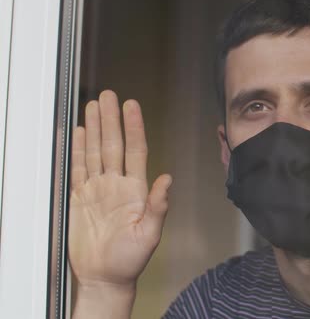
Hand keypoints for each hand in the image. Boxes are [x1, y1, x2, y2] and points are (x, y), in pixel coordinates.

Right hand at [68, 90, 171, 291]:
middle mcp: (117, 184)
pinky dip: (78, 150)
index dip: (134, 127)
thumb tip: (168, 180)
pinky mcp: (81, 197)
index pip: (136, 150)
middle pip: (114, 144)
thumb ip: (158, 206)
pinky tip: (79, 133)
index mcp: (136, 190)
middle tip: (108, 95)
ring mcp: (98, 189)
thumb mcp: (149, 234)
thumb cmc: (130, 260)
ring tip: (93, 106)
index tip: (132, 106)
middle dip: (111, 119)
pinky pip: (79, 168)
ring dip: (95, 128)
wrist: (105, 276)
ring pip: (96, 151)